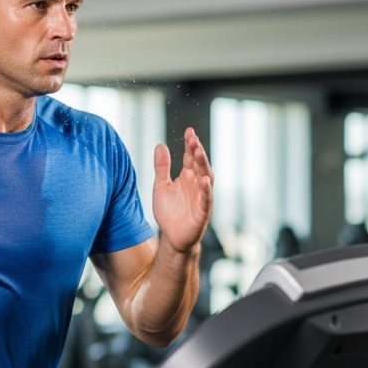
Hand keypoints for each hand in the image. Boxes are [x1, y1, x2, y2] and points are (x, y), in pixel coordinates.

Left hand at [152, 127, 213, 253]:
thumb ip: (161, 167)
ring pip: (206, 178)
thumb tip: (160, 145)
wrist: (172, 237)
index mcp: (187, 177)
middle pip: (200, 164)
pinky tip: (206, 181)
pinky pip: (207, 199)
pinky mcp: (203, 211)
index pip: (190, 157)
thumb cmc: (169, 212)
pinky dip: (207, 190)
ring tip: (199, 152)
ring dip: (203, 165)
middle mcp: (197, 184)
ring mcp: (202, 197)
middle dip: (197, 151)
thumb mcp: (161, 186)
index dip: (190, 144)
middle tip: (193, 139)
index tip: (189, 131)